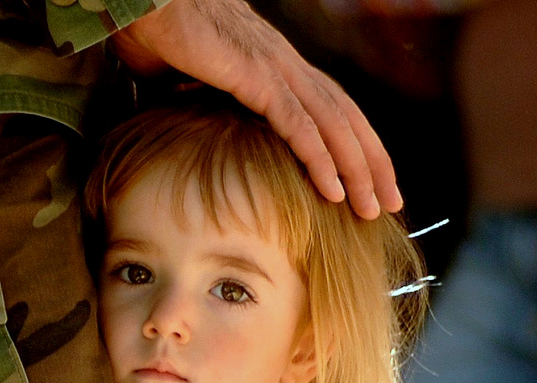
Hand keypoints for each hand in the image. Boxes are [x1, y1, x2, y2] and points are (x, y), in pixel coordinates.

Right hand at [112, 0, 402, 219]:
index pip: (330, 108)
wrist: (146, 0)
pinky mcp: (257, 78)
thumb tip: (187, 130)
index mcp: (275, 65)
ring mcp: (276, 70)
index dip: (353, 144)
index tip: (366, 180)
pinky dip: (320, 159)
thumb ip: (199, 104)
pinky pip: (298, 125)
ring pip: (333, 126)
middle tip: (390, 202)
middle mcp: (286, 66)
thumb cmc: (158, 33)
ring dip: (356, 170)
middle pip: (346, 119)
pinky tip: (334, 190)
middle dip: (372, 163)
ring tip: (371, 207)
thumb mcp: (185, 80)